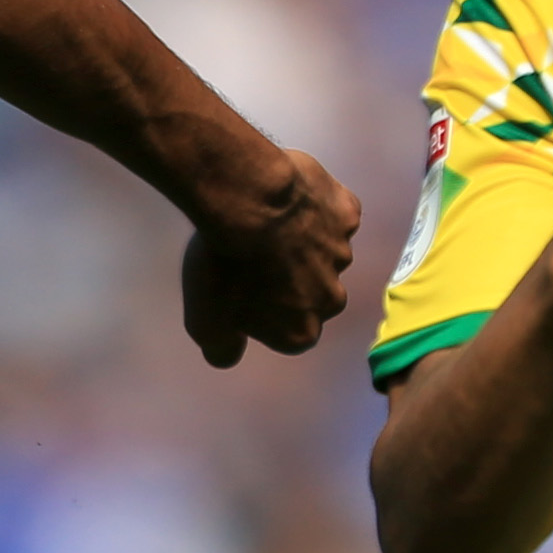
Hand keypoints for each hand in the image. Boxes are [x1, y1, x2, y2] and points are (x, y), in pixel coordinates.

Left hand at [179, 148, 362, 368]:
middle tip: (253, 254)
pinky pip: (331, 213)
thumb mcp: (205, 322)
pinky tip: (287, 197)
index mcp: (302, 331)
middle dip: (290, 277)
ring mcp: (343, 253)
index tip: (239, 289)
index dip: (262, 310)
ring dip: (302, 241)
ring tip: (266, 221)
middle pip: (311, 293)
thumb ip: (221, 348)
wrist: (248, 196)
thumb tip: (227, 356)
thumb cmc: (224, 264)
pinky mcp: (348, 213)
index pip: (285, 330)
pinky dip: (314, 205)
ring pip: (323, 252)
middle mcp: (331, 299)